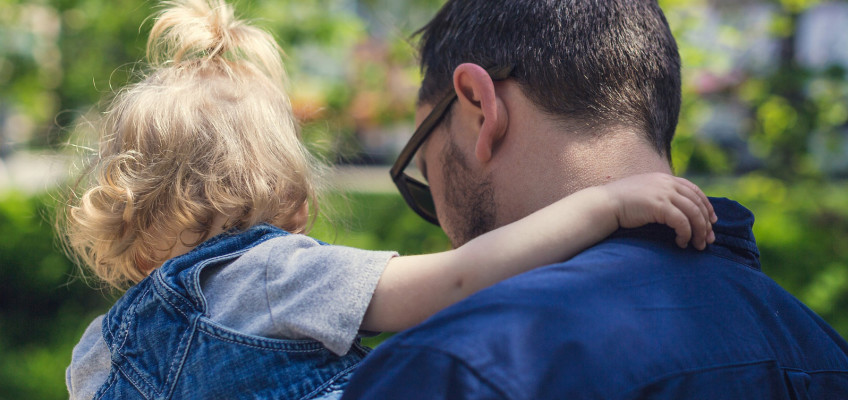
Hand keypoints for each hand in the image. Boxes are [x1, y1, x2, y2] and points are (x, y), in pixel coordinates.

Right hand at [601, 173, 717, 249]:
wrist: (604, 204)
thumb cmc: (620, 203)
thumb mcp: (644, 192)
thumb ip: (659, 195)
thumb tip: (673, 209)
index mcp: (665, 179)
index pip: (694, 191)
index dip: (707, 206)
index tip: (711, 221)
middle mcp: (667, 183)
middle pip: (697, 203)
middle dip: (706, 223)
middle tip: (709, 239)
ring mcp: (664, 193)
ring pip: (693, 213)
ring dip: (700, 231)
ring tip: (699, 245)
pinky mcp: (659, 206)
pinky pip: (682, 222)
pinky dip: (686, 234)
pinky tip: (681, 243)